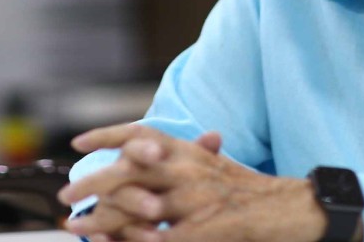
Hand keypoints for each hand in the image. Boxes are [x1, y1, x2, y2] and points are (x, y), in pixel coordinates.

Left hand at [58, 124, 330, 241]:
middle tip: (66, 196)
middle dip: (91, 183)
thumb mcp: (215, 168)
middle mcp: (189, 167)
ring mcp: (198, 198)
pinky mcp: (208, 227)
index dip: (106, 135)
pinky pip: (162, 238)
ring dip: (102, 219)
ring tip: (78, 227)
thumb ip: (184, 162)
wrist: (296, 209)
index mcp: (189, 151)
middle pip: (128, 168)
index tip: (77, 143)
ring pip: (137, 206)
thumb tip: (144, 159)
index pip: (140, 133)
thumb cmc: (254, 193)